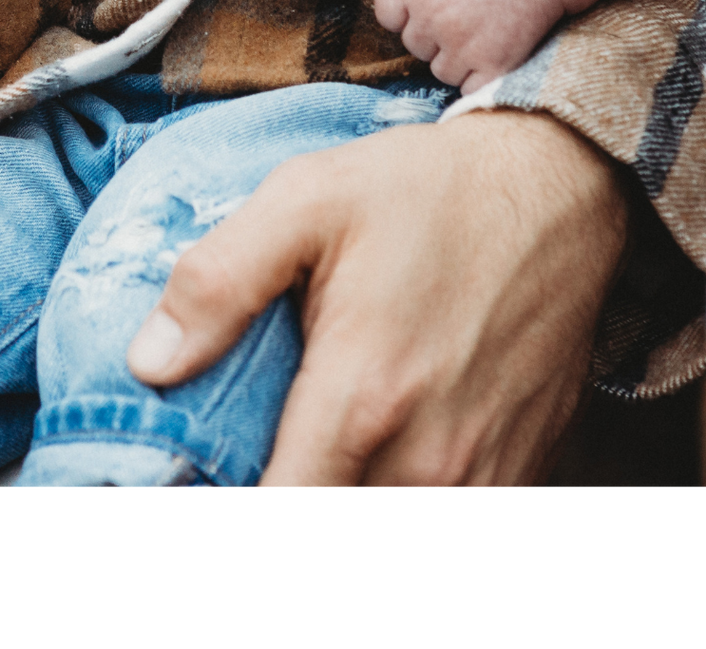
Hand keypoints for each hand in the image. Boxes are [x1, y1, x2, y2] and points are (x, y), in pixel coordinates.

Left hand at [126, 110, 628, 485]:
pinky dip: (397, 484)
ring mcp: (481, 478)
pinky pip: (446, 509)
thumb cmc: (425, 191)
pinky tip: (372, 441)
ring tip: (309, 435)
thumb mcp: (304, 200)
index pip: (280, 506)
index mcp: (362, 399)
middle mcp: (428, 462)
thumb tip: (148, 364)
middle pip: (329, 512)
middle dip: (283, 481)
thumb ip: (218, 282)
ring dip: (341, 484)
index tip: (202, 463)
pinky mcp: (520, 474)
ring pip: (386, 516)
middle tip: (252, 439)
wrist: (557, 190)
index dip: (227, 491)